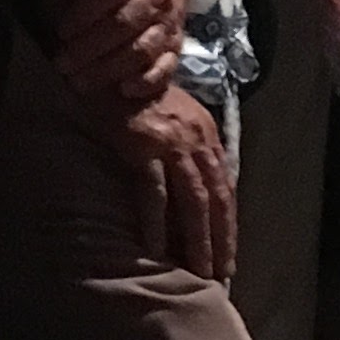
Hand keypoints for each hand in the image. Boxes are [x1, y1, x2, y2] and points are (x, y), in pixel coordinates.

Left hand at [56, 0, 184, 112]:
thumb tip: (46, 5)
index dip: (85, 11)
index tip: (60, 32)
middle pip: (124, 24)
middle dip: (89, 47)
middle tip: (62, 64)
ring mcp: (169, 25)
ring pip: (142, 49)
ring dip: (109, 68)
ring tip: (81, 81)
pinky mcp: (177, 48)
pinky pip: (166, 67)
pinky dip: (146, 81)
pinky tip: (124, 90)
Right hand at [117, 87, 237, 280]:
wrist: (110, 64)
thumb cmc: (136, 93)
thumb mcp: (175, 115)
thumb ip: (189, 146)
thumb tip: (197, 185)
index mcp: (206, 134)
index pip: (224, 187)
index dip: (228, 223)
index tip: (229, 254)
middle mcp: (196, 139)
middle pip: (216, 199)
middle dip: (221, 239)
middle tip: (221, 275)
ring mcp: (171, 143)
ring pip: (193, 201)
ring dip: (198, 240)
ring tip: (198, 272)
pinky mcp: (143, 145)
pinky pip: (154, 193)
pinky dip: (157, 223)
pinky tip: (158, 250)